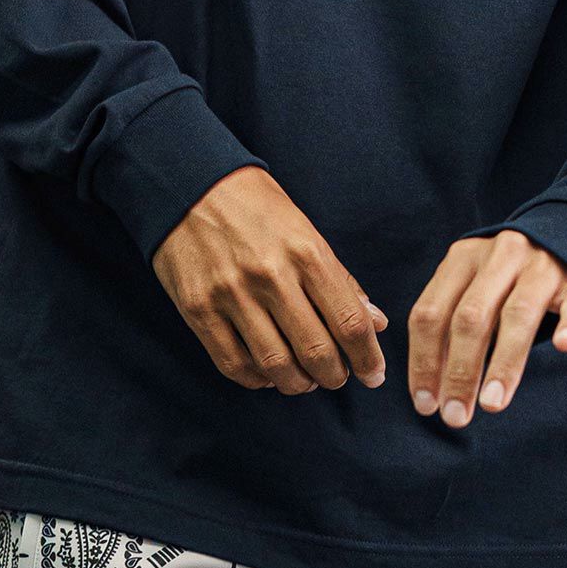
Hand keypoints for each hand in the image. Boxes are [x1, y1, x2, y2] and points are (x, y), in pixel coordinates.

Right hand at [151, 165, 388, 394]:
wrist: (190, 183)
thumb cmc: (257, 207)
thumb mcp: (305, 229)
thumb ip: (340, 279)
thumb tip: (376, 322)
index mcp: (305, 251)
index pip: (349, 321)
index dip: (368, 358)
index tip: (375, 375)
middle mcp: (270, 275)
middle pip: (316, 351)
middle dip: (335, 376)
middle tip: (338, 377)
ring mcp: (231, 294)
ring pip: (276, 366)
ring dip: (299, 384)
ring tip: (305, 380)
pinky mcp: (198, 309)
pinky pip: (234, 364)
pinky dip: (258, 380)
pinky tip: (268, 374)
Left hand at [407, 230, 566, 426]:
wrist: (563, 240)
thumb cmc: (505, 280)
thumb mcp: (470, 290)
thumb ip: (450, 328)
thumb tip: (429, 393)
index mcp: (462, 258)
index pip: (431, 312)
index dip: (424, 361)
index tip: (425, 405)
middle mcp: (499, 256)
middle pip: (471, 316)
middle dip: (459, 372)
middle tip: (454, 417)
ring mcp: (541, 266)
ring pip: (518, 314)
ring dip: (503, 363)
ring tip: (492, 403)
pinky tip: (565, 345)